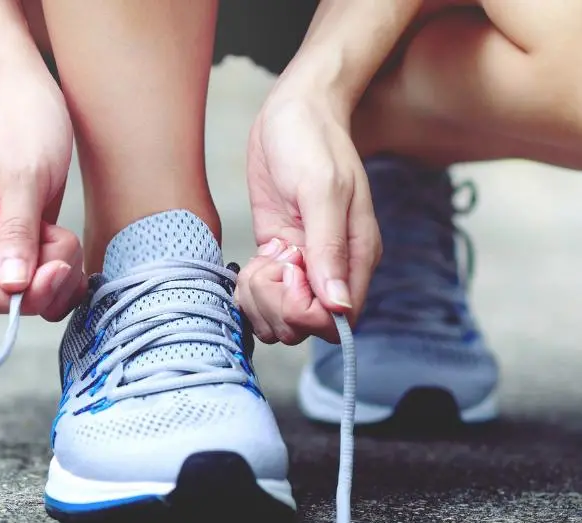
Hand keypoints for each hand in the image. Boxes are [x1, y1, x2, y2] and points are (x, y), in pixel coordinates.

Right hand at [0, 75, 85, 320]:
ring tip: (63, 232)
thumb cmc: (24, 125)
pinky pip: (40, 282)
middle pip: (11, 300)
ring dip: (59, 274)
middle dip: (48, 281)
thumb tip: (13, 287)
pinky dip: (61, 271)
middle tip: (64, 238)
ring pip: (30, 295)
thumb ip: (17, 232)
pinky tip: (66, 242)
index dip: (27, 294)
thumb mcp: (25, 176)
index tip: (58, 264)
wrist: (25, 98)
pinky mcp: (17, 247)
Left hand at [236, 87, 380, 343]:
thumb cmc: (313, 141)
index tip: (288, 271)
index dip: (303, 311)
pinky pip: (263, 296)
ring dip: (259, 298)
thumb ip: (328, 247)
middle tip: (269, 262)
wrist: (293, 112)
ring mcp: (303, 266)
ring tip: (260, 260)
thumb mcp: (321, 189)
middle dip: (275, 305)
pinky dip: (250, 288)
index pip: (336, 321)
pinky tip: (252, 260)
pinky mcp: (278, 257)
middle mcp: (332, 269)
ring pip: (279, 318)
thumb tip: (337, 305)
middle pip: (303, 327)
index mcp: (356, 257)